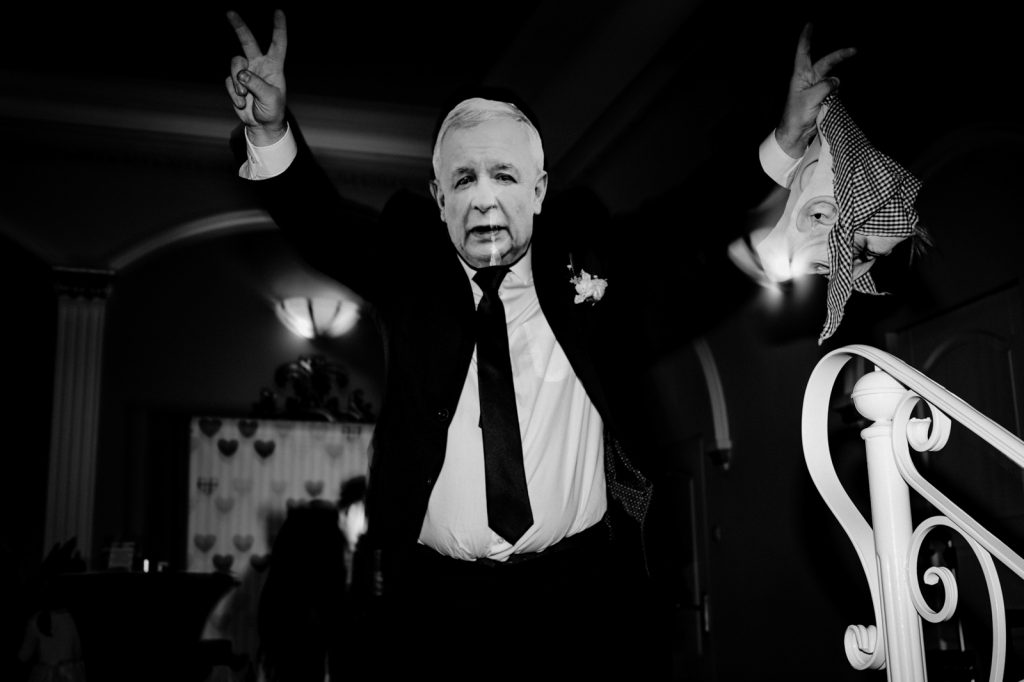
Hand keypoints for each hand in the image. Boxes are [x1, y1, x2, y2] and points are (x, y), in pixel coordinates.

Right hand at [224, 10, 287, 145]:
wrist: (262, 125)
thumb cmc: (273, 110)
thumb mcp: (270, 98)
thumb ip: (256, 84)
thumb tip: (241, 74)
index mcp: (274, 66)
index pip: (278, 43)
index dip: (278, 27)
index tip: (278, 11)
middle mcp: (259, 65)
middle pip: (248, 41)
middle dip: (239, 27)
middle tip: (230, 12)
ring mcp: (246, 73)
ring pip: (234, 64)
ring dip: (237, 81)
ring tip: (244, 96)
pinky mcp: (235, 83)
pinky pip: (229, 81)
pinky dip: (234, 93)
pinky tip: (242, 103)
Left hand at [775, 23, 855, 158]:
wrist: (795, 134)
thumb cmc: (796, 115)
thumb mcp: (811, 98)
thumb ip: (825, 86)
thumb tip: (836, 80)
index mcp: (800, 75)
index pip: (803, 52)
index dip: (807, 38)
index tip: (810, 24)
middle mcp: (808, 79)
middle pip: (825, 62)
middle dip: (839, 56)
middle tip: (855, 50)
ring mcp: (815, 88)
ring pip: (831, 77)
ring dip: (836, 82)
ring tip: (832, 95)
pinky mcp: (821, 98)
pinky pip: (832, 90)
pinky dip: (836, 91)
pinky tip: (834, 99)